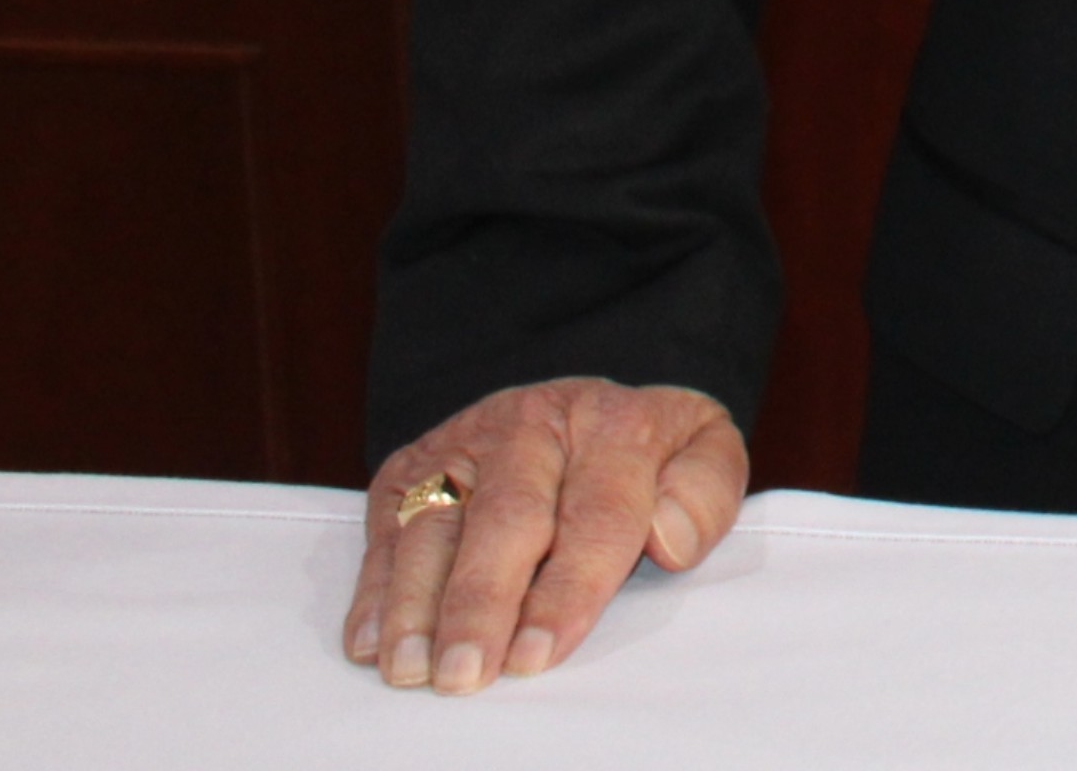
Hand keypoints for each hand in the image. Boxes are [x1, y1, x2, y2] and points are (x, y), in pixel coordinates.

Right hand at [339, 378, 745, 694]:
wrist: (583, 405)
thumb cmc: (646, 454)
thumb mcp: (702, 452)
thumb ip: (705, 493)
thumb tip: (667, 539)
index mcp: (613, 425)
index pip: (597, 514)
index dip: (568, 589)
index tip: (539, 652)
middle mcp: (531, 425)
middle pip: (506, 520)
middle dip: (481, 602)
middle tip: (466, 672)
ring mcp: (464, 444)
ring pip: (433, 524)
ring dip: (415, 603)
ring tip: (412, 668)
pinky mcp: (412, 467)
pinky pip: (386, 529)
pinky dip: (373, 590)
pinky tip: (370, 642)